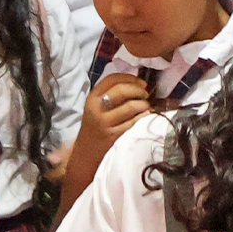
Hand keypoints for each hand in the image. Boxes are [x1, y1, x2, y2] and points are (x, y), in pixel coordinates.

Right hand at [64, 73, 150, 194]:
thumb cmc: (95, 127)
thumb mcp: (96, 108)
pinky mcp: (113, 136)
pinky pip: (134, 122)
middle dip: (138, 90)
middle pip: (121, 90)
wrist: (86, 154)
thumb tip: (136, 82)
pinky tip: (146, 116)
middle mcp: (96, 108)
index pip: (112, 79)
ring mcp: (104, 123)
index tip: (141, 82)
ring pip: (130, 106)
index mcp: (92, 98)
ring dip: (144, 104)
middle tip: (146, 94)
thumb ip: (110, 94)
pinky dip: (144, 117)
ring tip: (146, 106)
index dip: (130, 77)